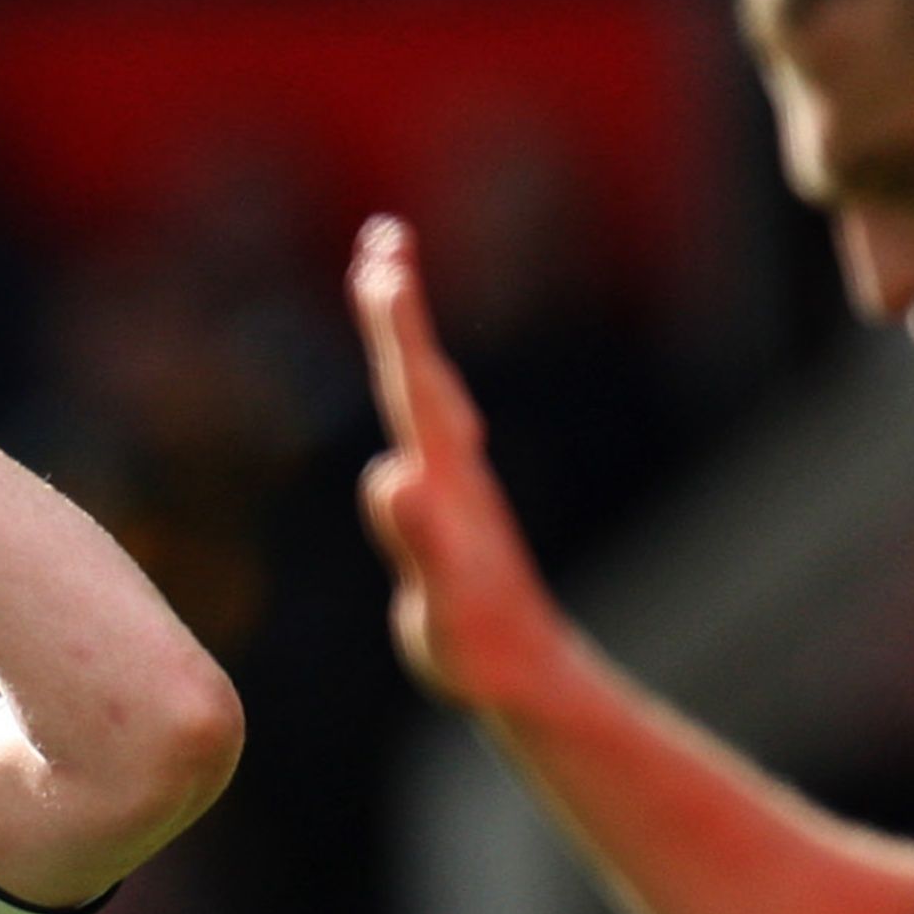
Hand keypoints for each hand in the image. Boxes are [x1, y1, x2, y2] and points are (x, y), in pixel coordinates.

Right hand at [348, 214, 570, 712]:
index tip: (381, 260)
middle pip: (418, 372)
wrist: (531, 676)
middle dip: (396, 306)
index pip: (412, 385)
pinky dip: (413, 380)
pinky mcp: (451, 504)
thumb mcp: (445, 602)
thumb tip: (391, 474)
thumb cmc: (484, 652)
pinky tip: (413, 377)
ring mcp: (454, 483)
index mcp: (444, 479)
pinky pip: (426, 425)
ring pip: (424, 390)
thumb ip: (424, 539)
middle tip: (382, 236)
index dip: (395, 324)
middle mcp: (451, 468)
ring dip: (402, 332)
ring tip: (385, 275)